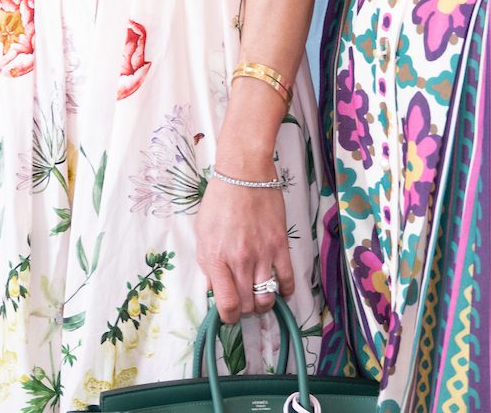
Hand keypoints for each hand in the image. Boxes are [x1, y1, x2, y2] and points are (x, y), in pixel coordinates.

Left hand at [197, 158, 292, 323]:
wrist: (244, 173)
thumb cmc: (219, 201)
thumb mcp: (202, 233)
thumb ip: (207, 264)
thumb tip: (213, 290)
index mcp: (216, 258)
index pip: (226, 305)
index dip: (229, 317)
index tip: (229, 314)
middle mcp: (239, 261)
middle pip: (248, 305)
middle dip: (245, 310)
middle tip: (244, 302)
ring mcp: (262, 255)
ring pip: (267, 298)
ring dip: (264, 303)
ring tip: (260, 296)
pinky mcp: (280, 246)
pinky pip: (287, 280)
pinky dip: (285, 291)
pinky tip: (280, 289)